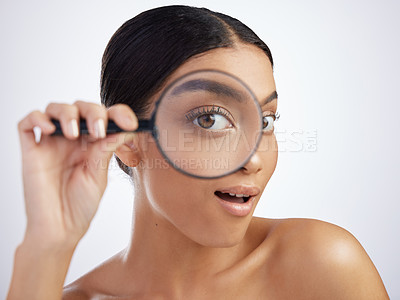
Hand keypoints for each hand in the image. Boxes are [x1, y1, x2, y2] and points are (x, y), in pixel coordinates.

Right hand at [17, 101, 137, 247]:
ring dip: (67, 113)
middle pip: (81, 107)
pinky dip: (37, 119)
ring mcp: (51, 143)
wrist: (60, 229)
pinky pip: (27, 123)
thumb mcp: (98, 175)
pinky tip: (50, 130)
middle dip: (93, 112)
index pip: (106, 117)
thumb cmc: (81, 205)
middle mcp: (73, 139)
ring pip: (55, 109)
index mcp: (94, 143)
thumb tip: (125, 129)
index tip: (130, 122)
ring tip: (74, 134)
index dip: (118, 113)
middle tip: (99, 130)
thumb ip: (106, 150)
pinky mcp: (32, 151)